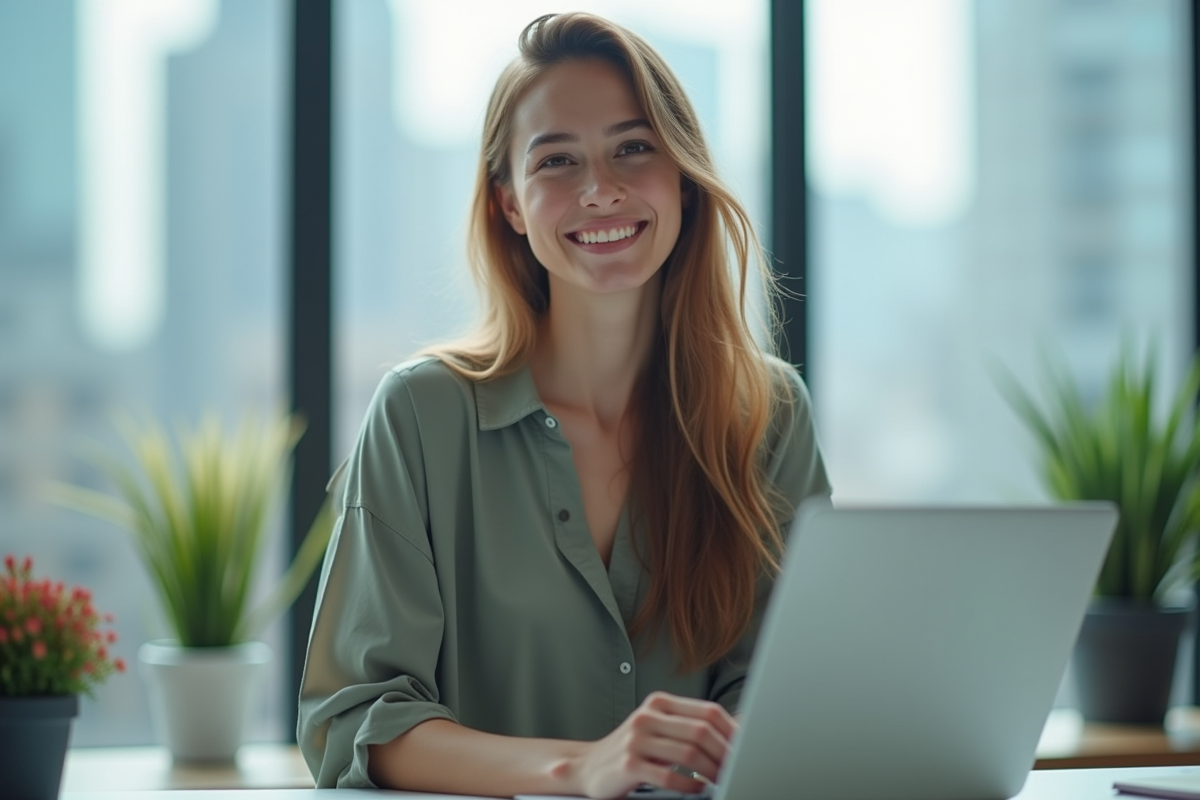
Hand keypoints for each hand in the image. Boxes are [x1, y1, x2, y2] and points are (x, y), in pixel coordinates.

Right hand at [569, 691, 736, 798]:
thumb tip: (740, 728)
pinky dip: (689, 785)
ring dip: (711, 771)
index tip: (748, 748)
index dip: (732, 731)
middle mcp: (646, 716)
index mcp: (659, 703)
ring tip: (722, 780)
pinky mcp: (627, 765)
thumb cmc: (633, 749)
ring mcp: (635, 740)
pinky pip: (668, 777)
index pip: (707, 711)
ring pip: (688, 754)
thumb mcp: (660, 728)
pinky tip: (698, 789)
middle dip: (725, 754)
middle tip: (738, 768)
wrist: (588, 766)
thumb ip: (691, 726)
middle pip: (701, 732)